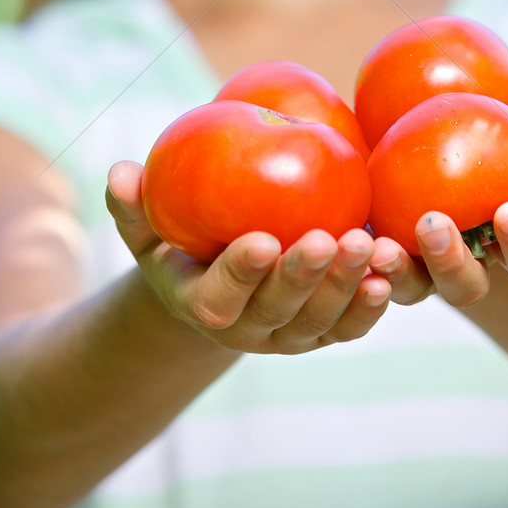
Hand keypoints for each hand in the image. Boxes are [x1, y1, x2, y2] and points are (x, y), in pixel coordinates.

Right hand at [106, 160, 390, 353]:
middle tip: (327, 238)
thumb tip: (119, 172)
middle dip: (304, 277)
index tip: (262, 239)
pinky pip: (350, 325)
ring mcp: (289, 335)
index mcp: (202, 305)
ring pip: (322, 320)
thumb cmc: (180, 240)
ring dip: (346, 286)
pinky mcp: (324, 330)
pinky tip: (387, 272)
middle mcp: (248, 330)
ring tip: (367, 245)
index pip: (221, 298)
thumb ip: (134, 205)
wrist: (218, 280)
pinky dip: (370, 305)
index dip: (241, 273)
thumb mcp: (150, 227)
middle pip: (280, 311)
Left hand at [367, 82, 507, 306]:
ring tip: (381, 245)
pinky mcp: (375, 257)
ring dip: (397, 271)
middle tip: (433, 223)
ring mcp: (419, 269)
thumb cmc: (499, 135)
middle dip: (452, 263)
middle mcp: (467, 266)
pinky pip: (363, 271)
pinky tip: (341, 237)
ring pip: (412, 288)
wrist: (437, 144)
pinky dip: (354, 259)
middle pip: (466, 285)